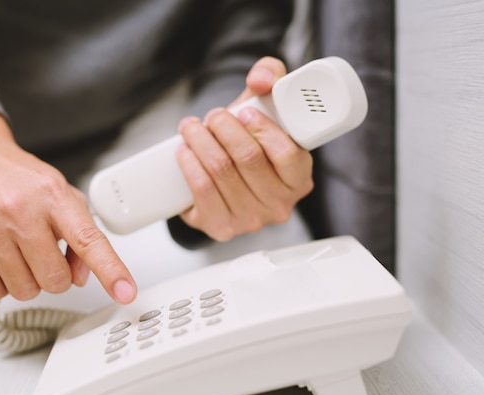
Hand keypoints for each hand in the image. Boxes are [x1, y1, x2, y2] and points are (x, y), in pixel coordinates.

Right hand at [0, 109, 136, 302]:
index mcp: (54, 197)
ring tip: (20, 252)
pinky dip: (2, 283)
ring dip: (29, 280)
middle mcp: (21, 211)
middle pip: (56, 280)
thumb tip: (83, 277)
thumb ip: (81, 235)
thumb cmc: (21, 179)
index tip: (126, 292)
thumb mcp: (62, 194)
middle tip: (46, 254)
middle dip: (56, 275)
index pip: (88, 241)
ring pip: (25, 291)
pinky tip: (0, 258)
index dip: (110, 270)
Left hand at [175, 57, 313, 240]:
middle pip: (248, 159)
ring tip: (192, 128)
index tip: (244, 112)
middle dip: (224, 129)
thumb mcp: (267, 107)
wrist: (225, 179)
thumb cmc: (251, 141)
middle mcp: (279, 204)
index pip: (288, 154)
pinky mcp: (221, 227)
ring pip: (221, 171)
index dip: (264, 129)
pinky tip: (184, 151)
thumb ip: (271, 79)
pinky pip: (201, 191)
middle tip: (213, 116)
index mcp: (299, 178)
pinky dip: (189, 165)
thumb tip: (260, 78)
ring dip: (200, 142)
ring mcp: (250, 220)